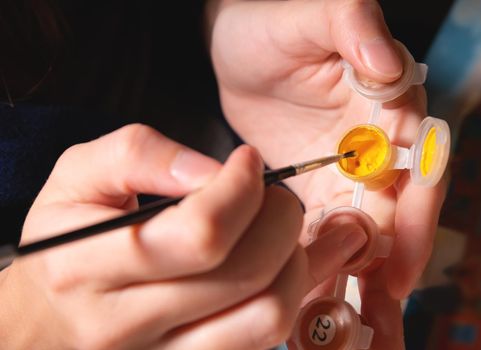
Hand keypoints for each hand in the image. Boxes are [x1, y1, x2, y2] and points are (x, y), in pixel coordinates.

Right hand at [0, 124, 365, 348]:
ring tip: (286, 230)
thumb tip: (214, 173)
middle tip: (274, 195)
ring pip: (267, 318)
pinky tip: (299, 261)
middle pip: (246, 276)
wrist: (48, 318)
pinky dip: (295, 294)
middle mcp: (128, 324)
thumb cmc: (65, 241)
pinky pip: (264, 338)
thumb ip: (140, 155)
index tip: (248, 161)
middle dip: (282, 220)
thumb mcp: (79, 176)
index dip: (241, 189)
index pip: (200, 235)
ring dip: (297, 263)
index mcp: (89, 266)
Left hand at [211, 1, 445, 347]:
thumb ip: (353, 24)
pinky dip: (317, 270)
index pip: (415, 171)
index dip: (411, 220)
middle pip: (392, 218)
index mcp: (387, 112)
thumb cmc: (274, 24)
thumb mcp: (315, 12)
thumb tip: (387, 63)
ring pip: (359, 238)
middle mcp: (373, 151)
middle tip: (378, 321)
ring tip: (340, 331)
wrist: (239, 43)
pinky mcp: (310, 191)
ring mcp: (341, 176)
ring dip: (354, 282)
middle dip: (388, 271)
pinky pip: (321, 238)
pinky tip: (305, 303)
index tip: (398, 266)